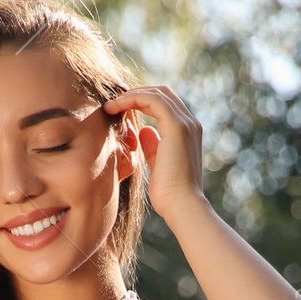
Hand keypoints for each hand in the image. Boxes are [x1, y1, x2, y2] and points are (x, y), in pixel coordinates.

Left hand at [102, 86, 204, 221]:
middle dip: (136, 93)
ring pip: (156, 93)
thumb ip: (153, 146)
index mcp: (187, 132)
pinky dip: (132, 99)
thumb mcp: (158, 165)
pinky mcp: (176, 126)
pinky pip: (152, 100)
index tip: (120, 109)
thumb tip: (143, 132)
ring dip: (130, 95)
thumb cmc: (169, 194)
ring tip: (110, 105)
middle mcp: (190, 124)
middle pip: (162, 92)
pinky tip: (115, 107)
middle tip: (113, 103)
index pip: (165, 104)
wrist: (182, 207)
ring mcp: (185, 123)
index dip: (142, 101)